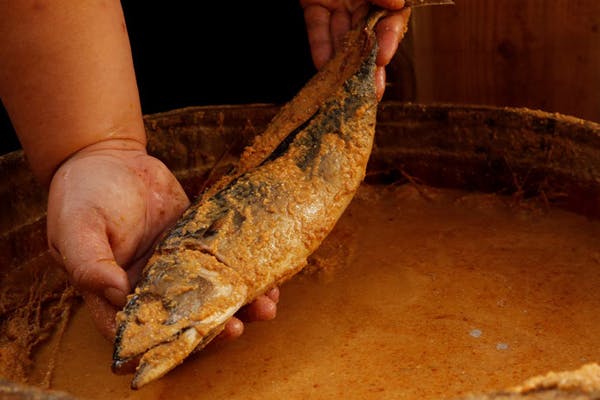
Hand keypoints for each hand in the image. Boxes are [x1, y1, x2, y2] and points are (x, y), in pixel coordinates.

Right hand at [47, 139, 277, 340]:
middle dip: (215, 327)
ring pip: (211, 294)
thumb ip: (90, 264)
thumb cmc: (82, 195)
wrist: (109, 157)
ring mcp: (177, 265)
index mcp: (116, 293)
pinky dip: (245, 271)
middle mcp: (150, 285)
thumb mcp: (77, 229)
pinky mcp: (197, 242)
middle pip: (186, 318)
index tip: (196, 339)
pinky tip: (269, 277)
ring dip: (239, 304)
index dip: (170, 341)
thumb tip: (117, 294)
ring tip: (266, 307)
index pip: (144, 330)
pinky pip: (224, 262)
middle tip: (238, 327)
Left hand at [300, 0, 410, 97]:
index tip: (383, 58)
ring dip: (343, 63)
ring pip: (341, 37)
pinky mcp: (314, 3)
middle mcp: (362, 1)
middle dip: (368, 66)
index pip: (391, 21)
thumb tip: (397, 4)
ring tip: (345, 87)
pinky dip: (320, 46)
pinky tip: (323, 66)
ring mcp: (338, 3)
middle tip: (372, 92)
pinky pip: (317, 26)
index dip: (389, 39)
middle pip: (367, 38)